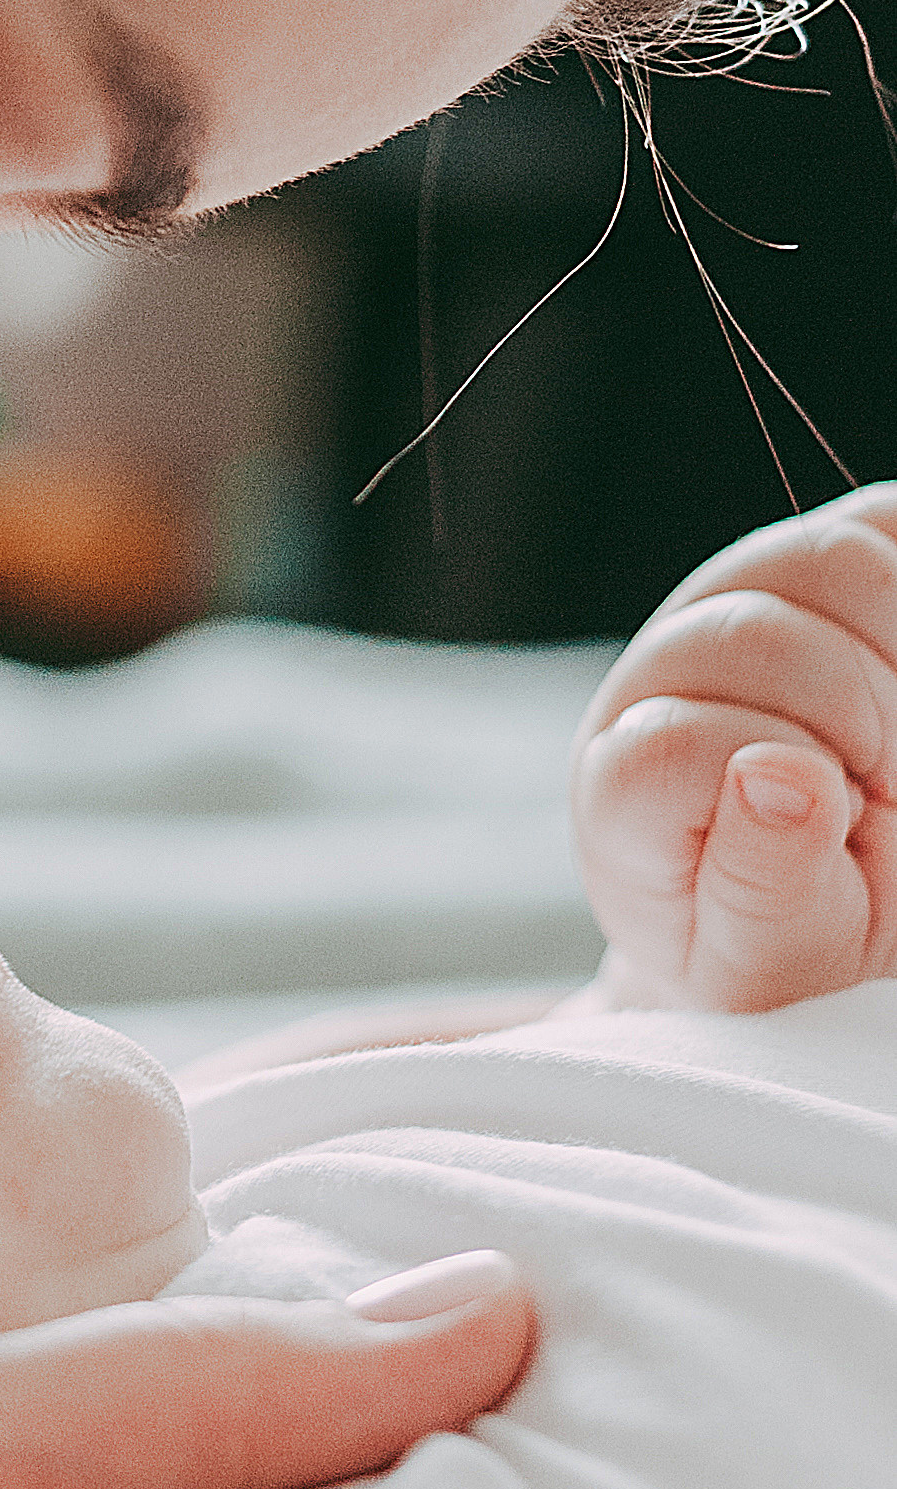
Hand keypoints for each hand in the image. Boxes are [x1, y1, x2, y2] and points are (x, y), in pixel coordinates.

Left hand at [572, 482, 896, 1007]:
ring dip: (896, 652)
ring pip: (825, 560)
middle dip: (863, 722)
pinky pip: (881, 523)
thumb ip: (768, 888)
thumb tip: (779, 777)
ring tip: (896, 737)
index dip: (782, 786)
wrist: (822, 894)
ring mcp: (727, 603)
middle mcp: (654, 680)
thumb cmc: (789, 942)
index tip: (843, 832)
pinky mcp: (809, 561)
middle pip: (753, 636)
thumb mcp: (777, 965)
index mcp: (620, 795)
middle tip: (889, 789)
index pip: (669, 749)